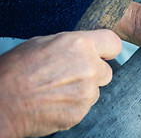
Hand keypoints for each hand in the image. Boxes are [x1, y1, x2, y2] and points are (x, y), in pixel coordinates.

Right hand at [0, 30, 120, 137]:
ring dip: (83, 90)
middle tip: (72, 74)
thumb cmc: (16, 70)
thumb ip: (73, 44)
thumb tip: (87, 47)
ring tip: (58, 89)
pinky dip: (74, 105)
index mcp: (80, 45)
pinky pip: (85, 106)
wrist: (1, 104)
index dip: (107, 49)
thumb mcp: (43, 43)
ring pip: (96, 90)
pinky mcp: (80, 112)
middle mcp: (89, 68)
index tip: (103, 54)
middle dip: (94, 73)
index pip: (114, 43)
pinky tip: (56, 101)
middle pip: (107, 71)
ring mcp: (86, 92)